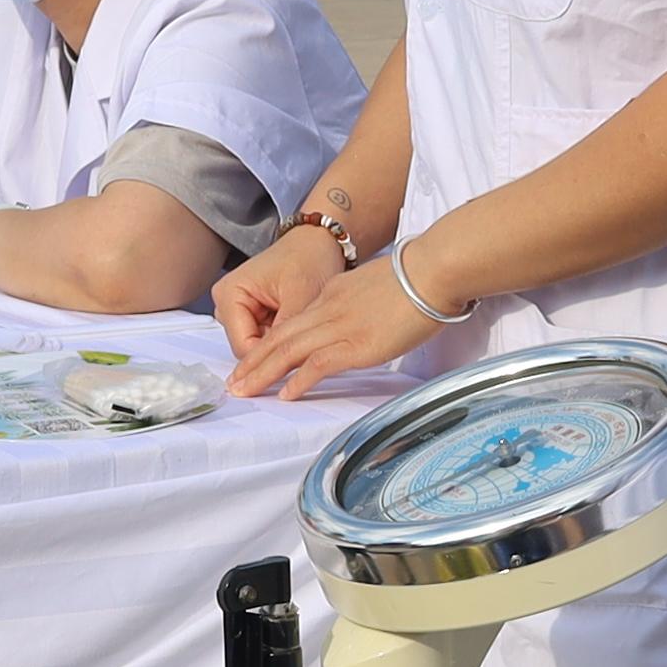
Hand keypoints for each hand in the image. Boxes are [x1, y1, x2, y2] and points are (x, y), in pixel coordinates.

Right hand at [206, 220, 350, 363]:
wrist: (318, 244)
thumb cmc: (308, 257)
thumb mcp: (301, 295)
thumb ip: (289, 331)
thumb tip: (286, 363)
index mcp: (229, 294)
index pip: (243, 347)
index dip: (271, 360)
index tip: (296, 364)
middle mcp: (228, 303)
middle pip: (248, 349)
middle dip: (277, 350)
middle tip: (305, 338)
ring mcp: (239, 311)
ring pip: (259, 348)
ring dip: (282, 344)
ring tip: (303, 324)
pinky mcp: (253, 316)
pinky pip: (267, 341)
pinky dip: (285, 338)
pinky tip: (298, 325)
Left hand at [219, 253, 457, 397]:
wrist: (432, 271)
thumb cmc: (419, 279)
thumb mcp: (377, 287)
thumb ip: (361, 303)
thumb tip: (364, 320)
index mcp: (333, 295)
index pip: (293, 322)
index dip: (270, 343)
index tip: (255, 359)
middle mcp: (329, 310)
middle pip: (280, 337)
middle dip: (253, 361)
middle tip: (234, 382)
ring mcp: (340, 327)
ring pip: (289, 351)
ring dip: (263, 373)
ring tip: (244, 391)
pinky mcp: (356, 344)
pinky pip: (317, 364)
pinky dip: (298, 381)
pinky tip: (285, 395)